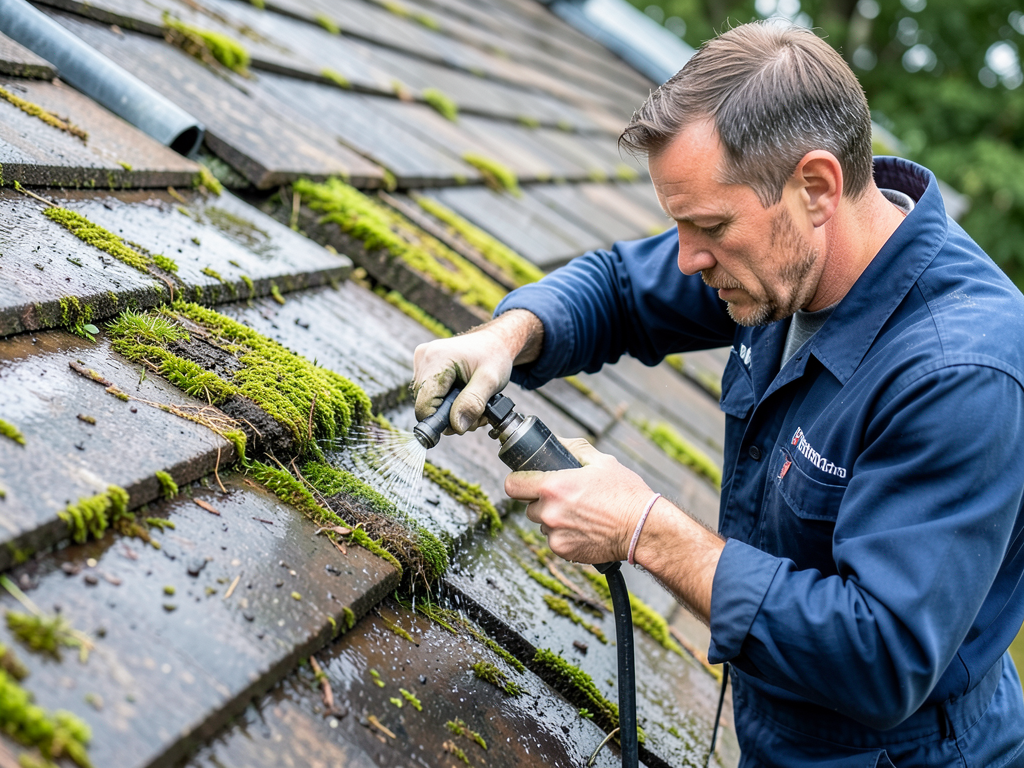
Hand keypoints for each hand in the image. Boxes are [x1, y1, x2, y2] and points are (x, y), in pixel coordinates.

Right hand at [413, 310, 542, 433]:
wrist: (494, 341)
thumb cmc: (494, 356)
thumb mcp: (491, 380)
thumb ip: (473, 403)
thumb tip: (456, 427)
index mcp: (436, 359)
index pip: (424, 404)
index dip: (442, 420)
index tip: (464, 422)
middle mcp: (423, 358)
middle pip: (425, 404)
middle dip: (451, 415)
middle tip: (476, 410)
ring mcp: (421, 362)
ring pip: (427, 402)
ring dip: (451, 410)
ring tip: (472, 401)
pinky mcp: (424, 367)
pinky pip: (430, 394)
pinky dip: (447, 401)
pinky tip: (463, 395)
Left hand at [506, 437, 652, 563]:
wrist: (642, 528)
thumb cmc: (625, 493)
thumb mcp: (600, 461)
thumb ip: (573, 448)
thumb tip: (555, 442)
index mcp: (553, 487)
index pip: (512, 485)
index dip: (518, 482)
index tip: (526, 482)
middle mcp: (549, 512)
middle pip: (529, 506)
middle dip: (543, 502)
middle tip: (566, 498)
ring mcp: (555, 534)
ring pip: (543, 524)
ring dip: (554, 520)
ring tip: (581, 514)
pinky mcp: (563, 551)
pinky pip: (555, 540)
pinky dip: (565, 536)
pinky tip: (585, 529)